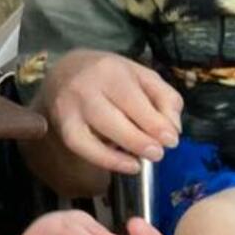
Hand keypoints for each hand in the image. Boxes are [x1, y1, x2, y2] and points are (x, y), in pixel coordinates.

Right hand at [38, 50, 181, 174]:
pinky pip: (81, 146)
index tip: (171, 140)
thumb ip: (164, 97)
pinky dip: (104, 160)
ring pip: (93, 135)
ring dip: (120, 155)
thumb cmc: (109, 75)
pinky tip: (125, 165)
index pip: (133, 100)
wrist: (64, 69)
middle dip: (138, 140)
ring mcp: (69, 108)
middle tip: (158, 154)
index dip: (154, 123)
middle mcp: (85, 88)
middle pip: (113, 118)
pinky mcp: (62, 125)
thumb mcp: (141, 75)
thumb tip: (172, 128)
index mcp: (110, 70)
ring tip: (140, 163)